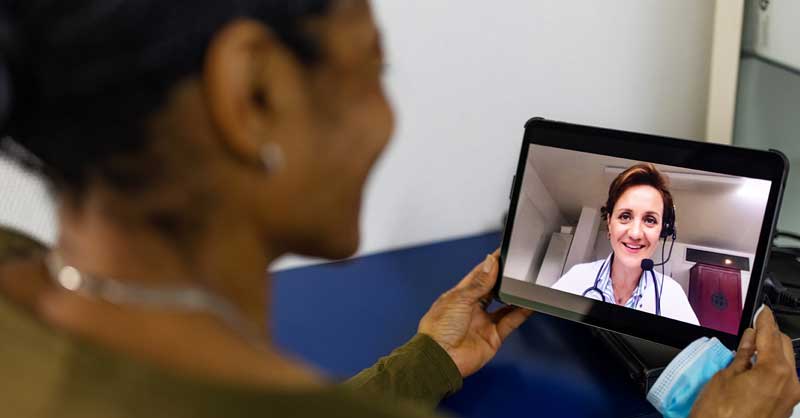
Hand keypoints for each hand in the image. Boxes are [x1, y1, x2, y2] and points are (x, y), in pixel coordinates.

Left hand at [417, 250, 533, 376]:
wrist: (441, 358)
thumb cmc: (438, 329)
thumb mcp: (459, 299)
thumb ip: (479, 283)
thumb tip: (490, 263)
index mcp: (459, 296)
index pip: (478, 276)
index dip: (490, 265)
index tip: (502, 254)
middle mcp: (472, 308)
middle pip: (492, 289)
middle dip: (503, 279)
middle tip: (516, 268)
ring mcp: (483, 322)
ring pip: (504, 305)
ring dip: (514, 296)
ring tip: (525, 284)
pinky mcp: (493, 337)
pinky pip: (511, 322)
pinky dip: (521, 313)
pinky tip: (529, 304)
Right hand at [690, 306, 799, 417]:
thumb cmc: (718, 416)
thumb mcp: (725, 377)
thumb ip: (743, 354)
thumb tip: (750, 339)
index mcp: (775, 371)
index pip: (771, 334)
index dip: (764, 319)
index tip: (762, 310)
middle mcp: (791, 383)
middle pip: (785, 346)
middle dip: (770, 335)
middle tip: (752, 329)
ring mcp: (791, 398)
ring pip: (787, 363)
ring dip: (772, 353)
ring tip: (750, 350)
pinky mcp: (787, 408)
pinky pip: (784, 379)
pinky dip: (772, 369)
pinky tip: (755, 368)